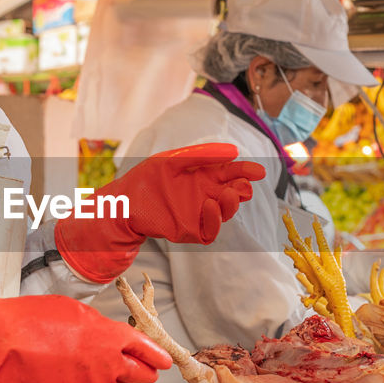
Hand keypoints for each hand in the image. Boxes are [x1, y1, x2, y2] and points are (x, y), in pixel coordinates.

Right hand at [0, 292, 171, 382]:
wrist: (1, 347)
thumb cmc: (33, 322)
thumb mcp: (78, 313)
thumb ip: (104, 329)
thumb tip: (115, 339)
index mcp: (113, 338)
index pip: (148, 352)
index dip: (157, 356)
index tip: (162, 361)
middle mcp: (110, 368)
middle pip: (142, 376)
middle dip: (141, 371)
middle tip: (135, 369)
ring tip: (88, 372)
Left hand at [54, 142, 265, 282]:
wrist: (124, 202)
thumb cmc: (146, 179)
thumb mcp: (174, 160)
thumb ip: (201, 155)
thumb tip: (233, 151)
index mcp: (204, 177)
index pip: (231, 174)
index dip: (246, 172)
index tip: (259, 171)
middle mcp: (205, 195)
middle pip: (233, 194)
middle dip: (242, 189)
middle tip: (243, 185)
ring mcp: (199, 215)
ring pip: (226, 213)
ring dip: (232, 204)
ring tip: (228, 194)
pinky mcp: (190, 232)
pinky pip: (210, 230)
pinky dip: (215, 220)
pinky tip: (210, 205)